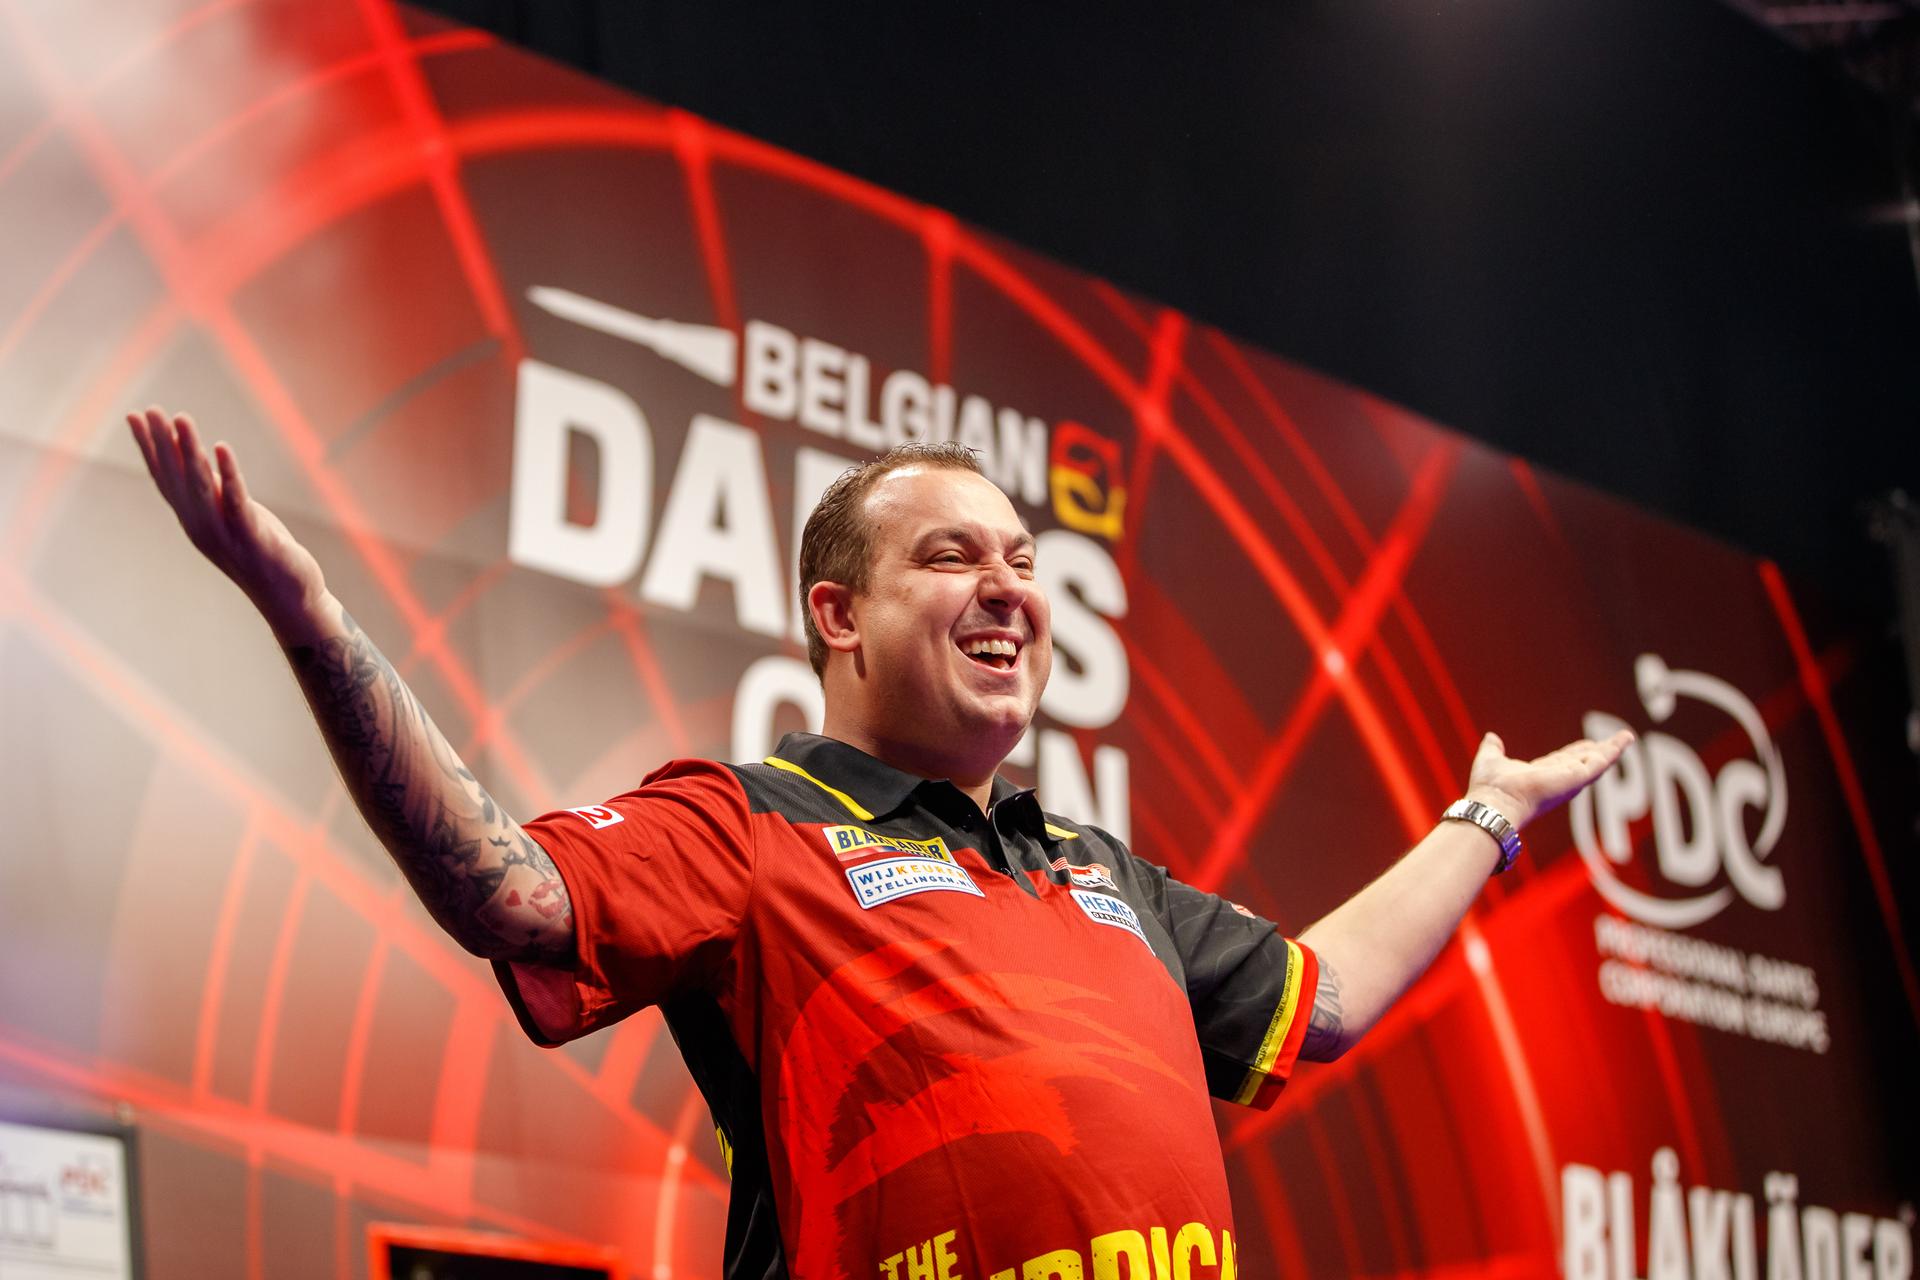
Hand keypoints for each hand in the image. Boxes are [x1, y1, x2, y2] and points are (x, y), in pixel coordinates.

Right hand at [128, 406, 327, 632]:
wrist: (289, 598)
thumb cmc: (262, 554)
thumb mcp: (232, 516)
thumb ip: (214, 492)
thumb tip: (199, 460)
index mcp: (194, 520)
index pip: (165, 478)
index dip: (149, 448)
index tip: (135, 416)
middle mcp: (201, 525)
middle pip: (177, 477)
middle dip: (163, 442)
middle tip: (150, 410)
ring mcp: (224, 532)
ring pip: (201, 485)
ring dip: (190, 450)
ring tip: (180, 418)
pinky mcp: (251, 535)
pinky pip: (235, 499)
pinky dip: (228, 472)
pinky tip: (220, 447)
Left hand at [1464, 728, 1633, 829]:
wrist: (1494, 801)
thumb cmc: (1490, 788)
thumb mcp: (1491, 759)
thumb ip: (1493, 749)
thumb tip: (1492, 737)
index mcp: (1540, 775)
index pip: (1563, 762)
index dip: (1576, 752)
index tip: (1588, 744)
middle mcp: (1557, 780)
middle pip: (1583, 761)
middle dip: (1598, 751)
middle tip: (1616, 741)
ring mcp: (1569, 780)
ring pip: (1595, 762)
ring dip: (1611, 749)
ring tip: (1626, 737)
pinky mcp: (1576, 778)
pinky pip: (1599, 762)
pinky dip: (1613, 751)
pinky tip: (1624, 741)